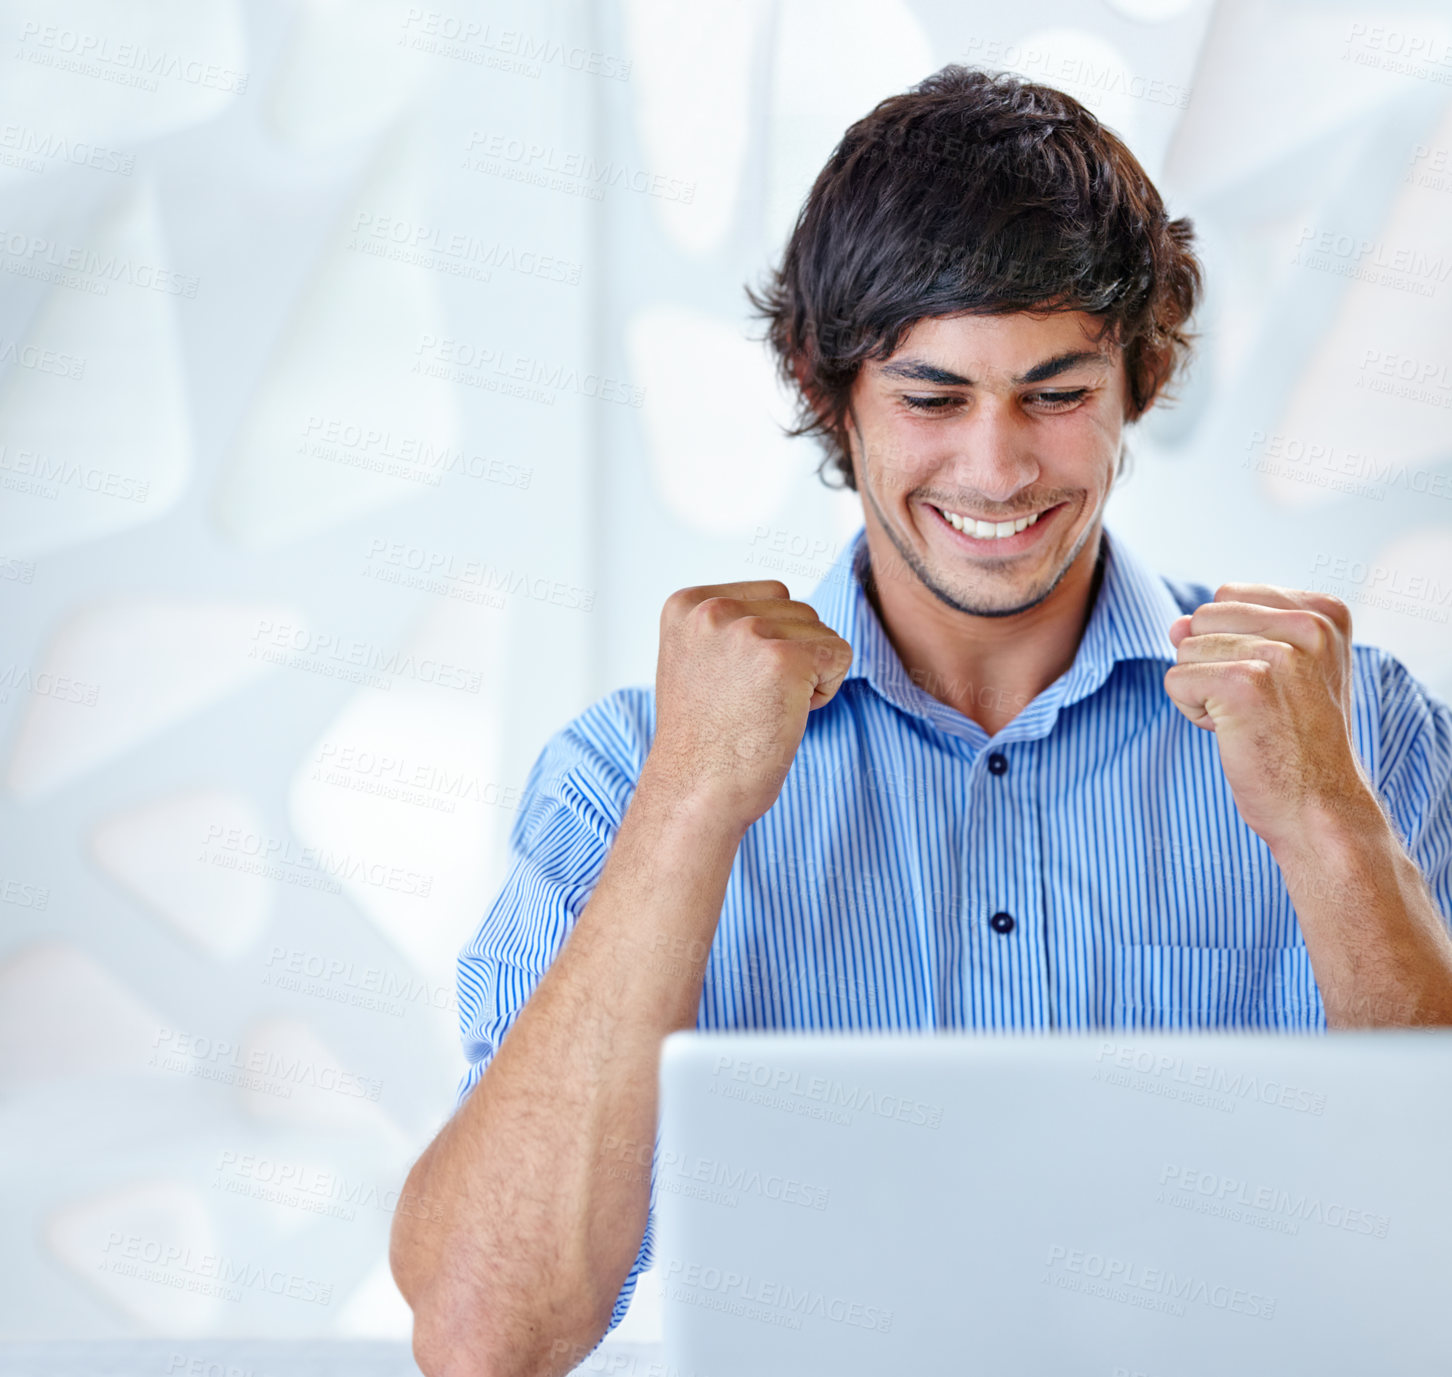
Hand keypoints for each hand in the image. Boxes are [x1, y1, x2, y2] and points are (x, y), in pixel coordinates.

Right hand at [644, 579, 853, 832]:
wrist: (696, 793)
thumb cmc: (703, 742)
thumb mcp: (697, 662)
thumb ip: (728, 627)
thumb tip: (786, 608)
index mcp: (687, 605)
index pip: (769, 596)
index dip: (767, 644)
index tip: (733, 686)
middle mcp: (712, 609)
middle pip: (798, 610)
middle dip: (791, 657)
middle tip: (751, 704)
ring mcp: (747, 631)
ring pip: (821, 632)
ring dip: (808, 674)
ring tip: (764, 710)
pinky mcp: (784, 658)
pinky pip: (840, 655)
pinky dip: (825, 690)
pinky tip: (787, 715)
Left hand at [1163, 584, 1375, 852]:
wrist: (1320, 807)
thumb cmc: (1297, 742)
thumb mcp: (1278, 672)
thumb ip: (1228, 633)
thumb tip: (1174, 623)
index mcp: (1325, 612)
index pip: (1229, 596)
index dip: (1230, 644)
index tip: (1272, 684)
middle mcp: (1310, 624)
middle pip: (1202, 618)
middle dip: (1210, 665)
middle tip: (1257, 708)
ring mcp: (1279, 652)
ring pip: (1185, 648)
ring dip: (1201, 691)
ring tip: (1249, 721)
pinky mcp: (1245, 683)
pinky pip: (1176, 679)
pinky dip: (1192, 712)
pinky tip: (1234, 733)